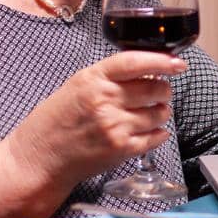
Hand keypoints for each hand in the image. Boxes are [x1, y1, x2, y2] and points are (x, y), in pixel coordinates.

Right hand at [9, 51, 187, 185]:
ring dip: (161, 111)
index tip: (178, 63)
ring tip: (152, 112)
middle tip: (160, 91)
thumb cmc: (55, 120)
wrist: (40, 157)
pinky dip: (159, 133)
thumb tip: (146, 68)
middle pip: (155, 88)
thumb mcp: (77, 85)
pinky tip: (151, 131)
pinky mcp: (121, 150)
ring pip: (159, 113)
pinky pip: (155, 137)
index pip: (136, 62)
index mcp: (93, 79)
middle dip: (163, 89)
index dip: (162, 60)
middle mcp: (105, 101)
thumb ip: (108, 76)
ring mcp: (115, 126)